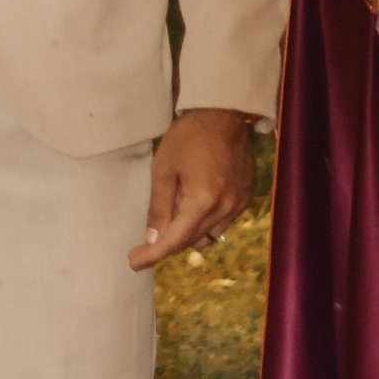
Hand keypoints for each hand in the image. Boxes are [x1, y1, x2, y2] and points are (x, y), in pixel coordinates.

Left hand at [129, 107, 253, 267]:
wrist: (224, 115)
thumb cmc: (188, 136)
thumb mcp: (163, 169)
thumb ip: (159, 207)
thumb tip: (152, 239)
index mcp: (202, 201)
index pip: (175, 240)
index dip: (153, 255)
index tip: (134, 263)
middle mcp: (225, 209)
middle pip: (191, 241)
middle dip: (167, 245)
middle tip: (144, 244)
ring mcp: (238, 205)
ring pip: (208, 236)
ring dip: (186, 236)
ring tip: (168, 223)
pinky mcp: (245, 198)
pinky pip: (221, 224)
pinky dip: (203, 224)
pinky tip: (190, 210)